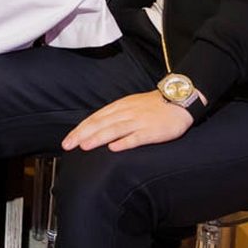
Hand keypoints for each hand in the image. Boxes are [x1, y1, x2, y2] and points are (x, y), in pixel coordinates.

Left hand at [62, 91, 193, 151]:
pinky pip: (137, 137)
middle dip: (82, 135)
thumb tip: (96, 127)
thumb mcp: (130, 105)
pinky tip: (114, 148)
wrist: (179, 100)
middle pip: (100, 124)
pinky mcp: (152, 130)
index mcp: (119, 107)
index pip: (95, 118)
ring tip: (85, 146)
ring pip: (114, 129)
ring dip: (98, 137)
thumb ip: (114, 116)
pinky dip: (125, 142)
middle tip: (67, 146)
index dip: (80, 129)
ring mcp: (139, 121)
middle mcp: (126, 113)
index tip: (68, 140)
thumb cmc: (153, 105)